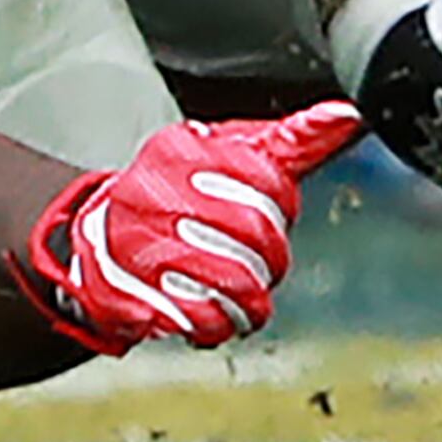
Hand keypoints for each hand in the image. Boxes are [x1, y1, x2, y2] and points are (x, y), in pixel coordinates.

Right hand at [8, 103, 363, 354]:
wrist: (96, 239)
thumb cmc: (178, 191)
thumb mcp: (227, 153)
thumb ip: (290, 141)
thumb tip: (346, 116)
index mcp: (181, 152)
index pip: (267, 180)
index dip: (282, 205)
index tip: (272, 213)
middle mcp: (156, 194)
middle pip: (257, 234)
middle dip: (272, 257)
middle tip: (261, 262)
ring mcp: (141, 248)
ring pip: (238, 283)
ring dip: (252, 298)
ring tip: (244, 296)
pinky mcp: (132, 298)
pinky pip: (204, 321)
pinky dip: (219, 325)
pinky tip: (212, 315)